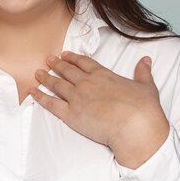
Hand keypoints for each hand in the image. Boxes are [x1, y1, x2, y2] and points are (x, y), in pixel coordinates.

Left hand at [31, 52, 168, 168]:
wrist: (135, 126)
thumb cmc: (143, 108)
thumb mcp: (146, 85)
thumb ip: (143, 72)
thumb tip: (146, 60)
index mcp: (103, 75)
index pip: (84, 63)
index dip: (73, 58)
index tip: (66, 55)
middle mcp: (87, 83)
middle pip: (68, 71)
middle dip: (57, 64)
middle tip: (48, 60)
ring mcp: (77, 97)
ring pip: (57, 84)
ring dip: (46, 78)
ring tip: (38, 73)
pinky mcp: (71, 114)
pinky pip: (51, 104)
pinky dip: (40, 97)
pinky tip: (32, 92)